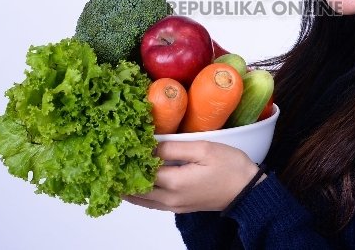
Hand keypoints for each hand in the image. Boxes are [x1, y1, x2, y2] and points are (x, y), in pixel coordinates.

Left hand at [124, 140, 260, 213]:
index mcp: (175, 182)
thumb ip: (173, 148)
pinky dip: (138, 194)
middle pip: (135, 190)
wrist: (247, 191)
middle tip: (107, 160)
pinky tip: (133, 183)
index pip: (139, 171)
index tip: (114, 146)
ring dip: (126, 187)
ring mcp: (173, 206)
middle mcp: (170, 198)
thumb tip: (149, 147)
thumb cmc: (230, 167)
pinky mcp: (178, 207)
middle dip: (119, 176)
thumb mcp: (203, 149)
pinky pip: (150, 203)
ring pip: (140, 200)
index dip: (125, 159)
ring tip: (113, 172)